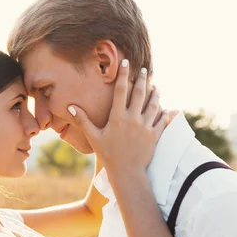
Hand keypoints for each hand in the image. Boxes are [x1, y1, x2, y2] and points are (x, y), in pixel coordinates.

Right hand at [67, 59, 168, 177]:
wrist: (127, 173)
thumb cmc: (108, 155)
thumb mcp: (93, 137)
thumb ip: (83, 121)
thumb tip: (70, 107)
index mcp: (118, 117)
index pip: (121, 90)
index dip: (124, 75)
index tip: (127, 62)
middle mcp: (133, 119)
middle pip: (140, 93)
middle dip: (142, 79)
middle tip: (144, 69)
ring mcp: (146, 127)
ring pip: (153, 104)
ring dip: (155, 93)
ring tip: (156, 86)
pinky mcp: (155, 136)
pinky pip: (162, 120)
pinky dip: (164, 112)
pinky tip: (165, 108)